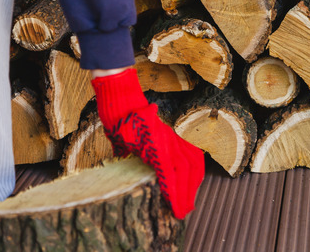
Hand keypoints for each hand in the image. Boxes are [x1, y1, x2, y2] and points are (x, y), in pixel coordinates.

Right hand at [91, 69, 203, 218]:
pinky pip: (168, 169)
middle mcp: (171, 139)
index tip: (188, 199)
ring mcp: (165, 140)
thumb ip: (136, 153)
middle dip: (190, 190)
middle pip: (191, 166)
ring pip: (184, 169)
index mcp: (168, 138)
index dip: (191, 180)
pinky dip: (172, 187)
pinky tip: (172, 199)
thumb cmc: (122, 118)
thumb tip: (129, 166)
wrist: (118, 99)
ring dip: (183, 192)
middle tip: (187, 208)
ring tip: (181, 209)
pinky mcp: (155, 144)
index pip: (189, 160)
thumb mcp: (133, 138)